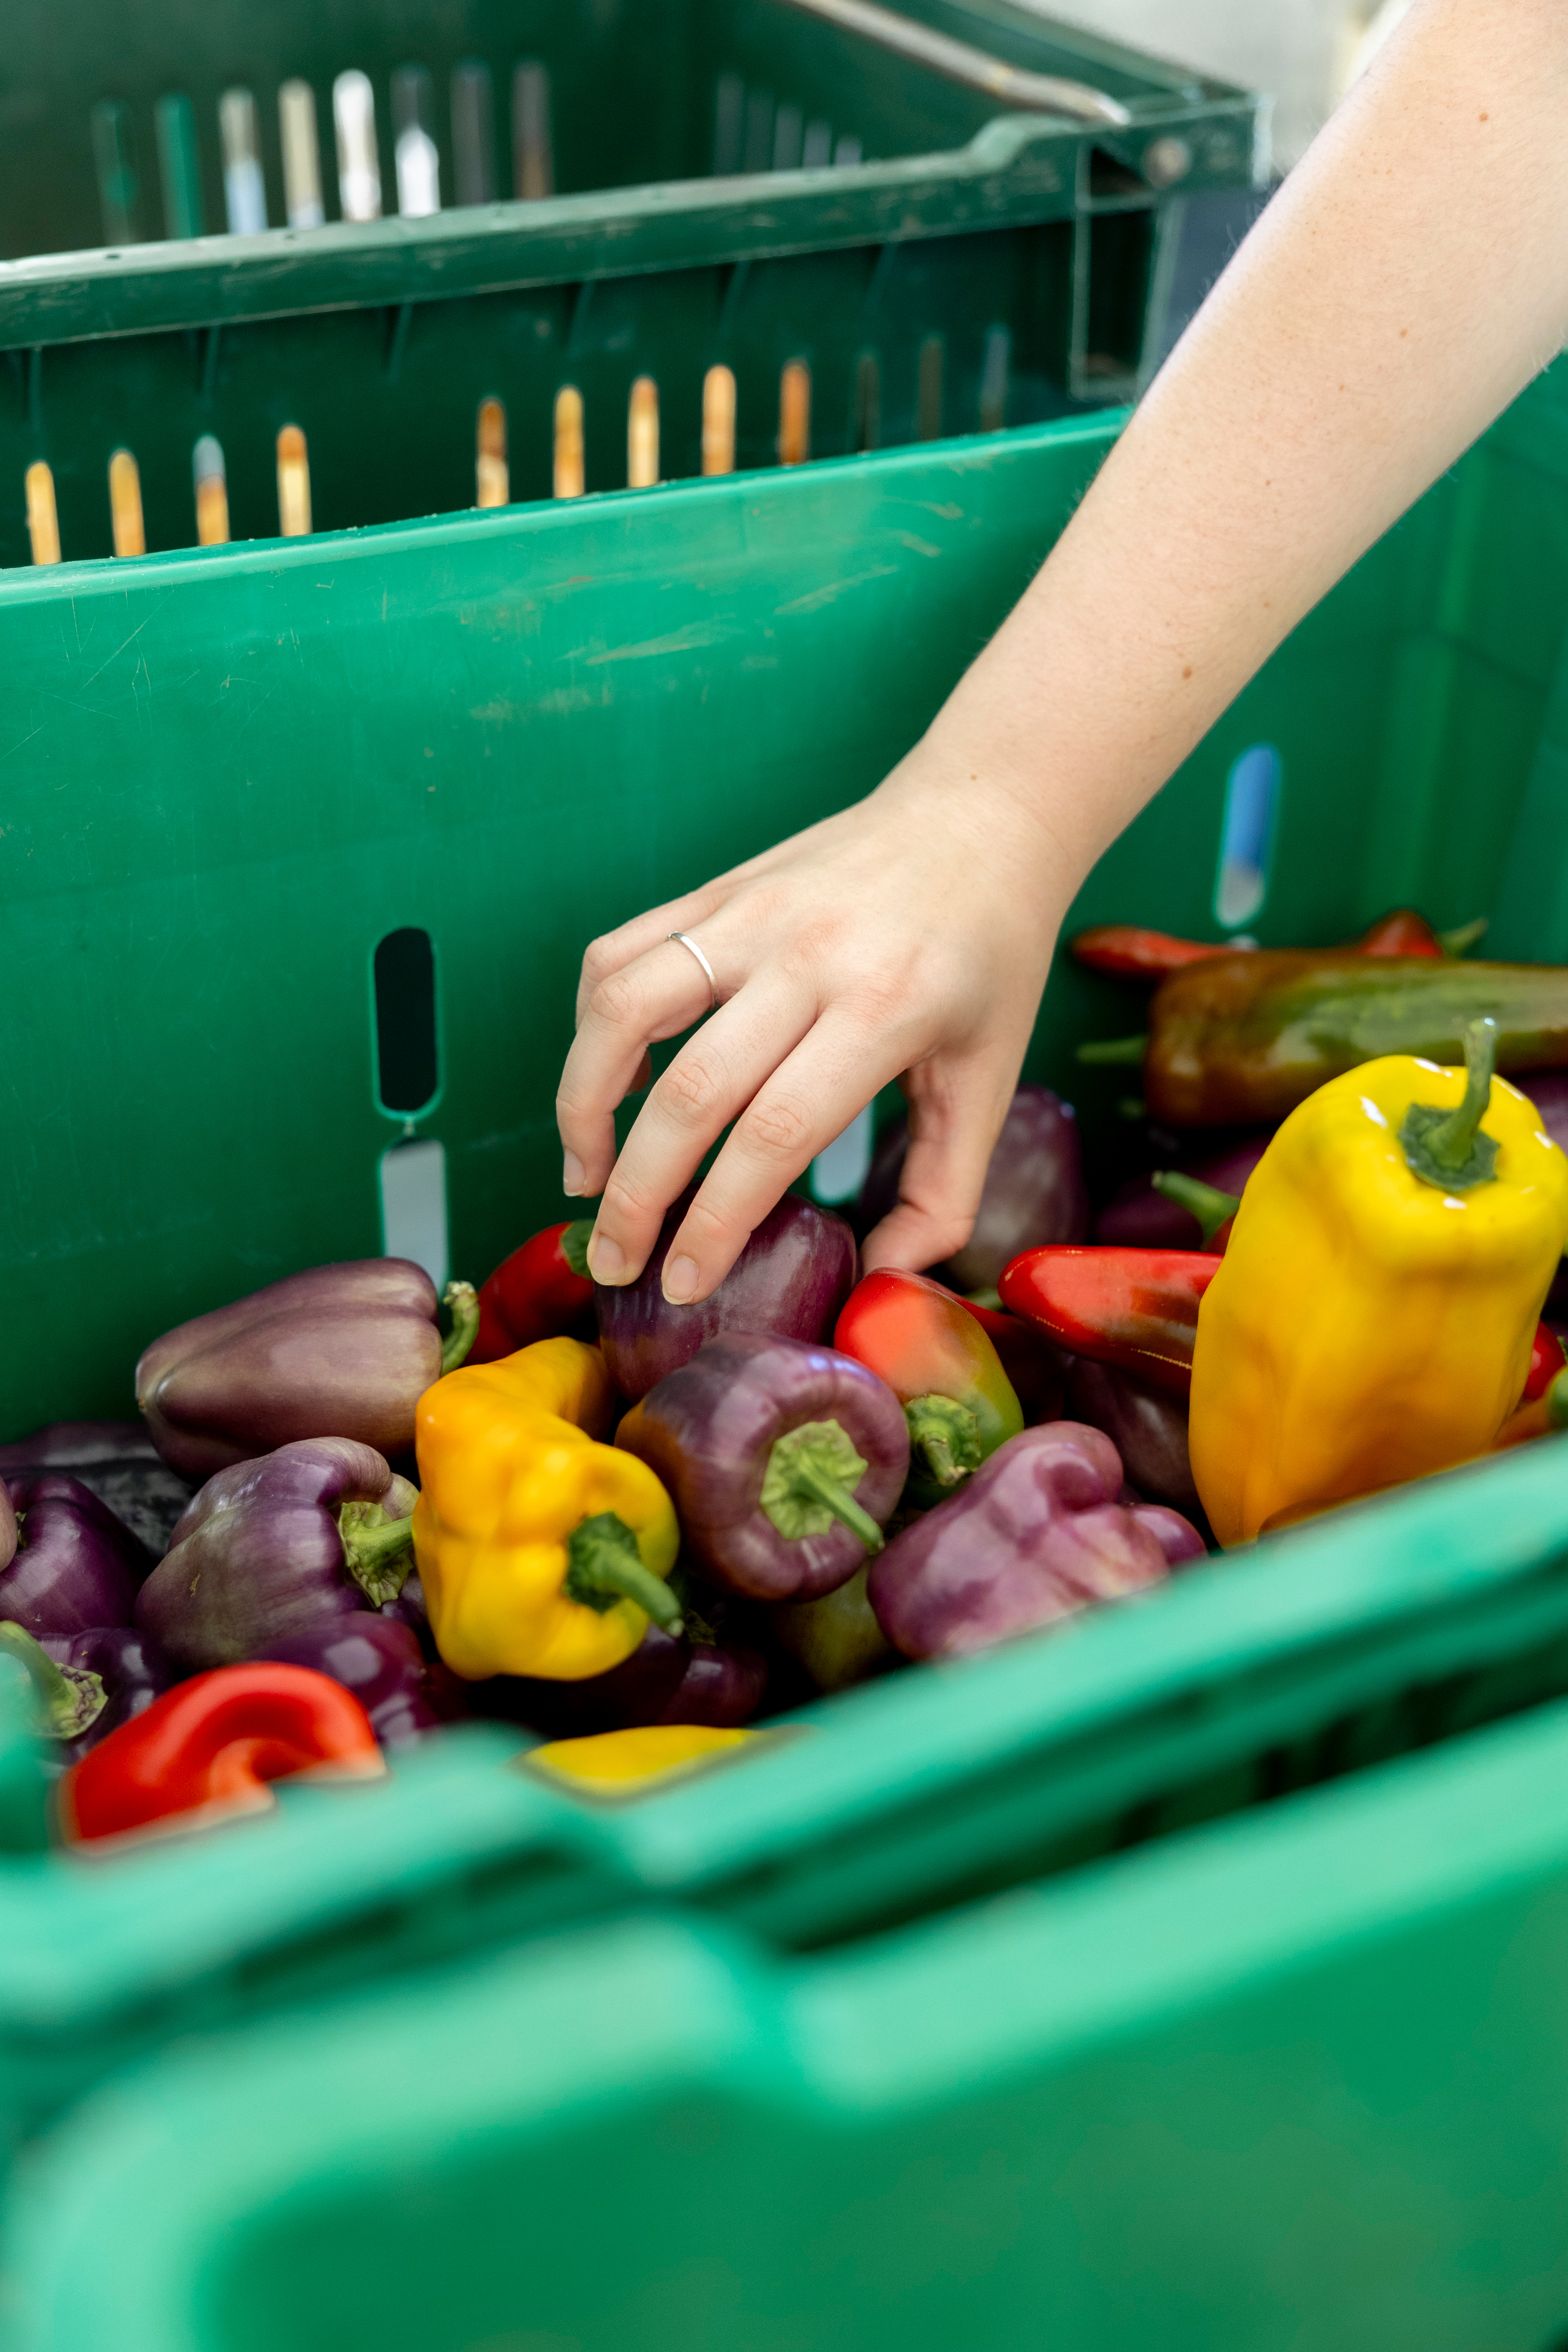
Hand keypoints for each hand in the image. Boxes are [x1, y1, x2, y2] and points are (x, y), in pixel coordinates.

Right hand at [556, 745, 1067, 1304]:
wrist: (980, 818)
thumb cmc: (989, 962)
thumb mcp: (990, 1080)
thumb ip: (944, 1191)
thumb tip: (884, 1279)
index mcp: (885, 1008)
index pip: (771, 1134)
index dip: (713, 1221)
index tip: (683, 1283)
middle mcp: (808, 954)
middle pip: (689, 1090)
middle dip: (635, 1194)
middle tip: (613, 1261)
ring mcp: (750, 911)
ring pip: (622, 1008)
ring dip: (582, 1103)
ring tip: (582, 1175)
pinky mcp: (716, 888)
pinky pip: (619, 953)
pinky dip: (591, 1025)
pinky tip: (607, 1084)